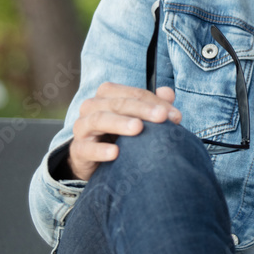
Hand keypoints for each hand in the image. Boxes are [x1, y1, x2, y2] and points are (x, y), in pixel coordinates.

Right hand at [66, 83, 181, 180]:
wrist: (94, 159)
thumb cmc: (119, 133)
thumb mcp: (138, 117)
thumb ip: (154, 104)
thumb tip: (168, 93)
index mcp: (108, 95)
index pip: (133, 93)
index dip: (155, 102)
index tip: (175, 115)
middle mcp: (92, 106)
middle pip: (118, 103)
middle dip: (142, 109)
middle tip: (162, 117)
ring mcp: (82, 127)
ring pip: (99, 119)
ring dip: (120, 123)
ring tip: (138, 128)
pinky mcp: (78, 149)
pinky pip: (86, 148)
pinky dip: (100, 150)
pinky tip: (115, 153)